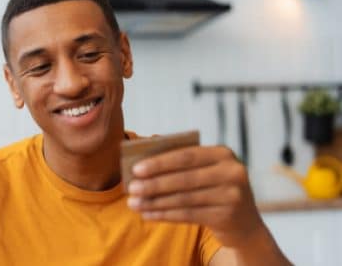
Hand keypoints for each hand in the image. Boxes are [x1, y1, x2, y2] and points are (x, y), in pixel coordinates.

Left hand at [126, 146, 263, 247]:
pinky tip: (148, 214)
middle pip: (184, 178)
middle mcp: (231, 172)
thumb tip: (142, 167)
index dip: (159, 162)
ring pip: (183, 199)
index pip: (186, 156)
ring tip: (134, 203)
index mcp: (223, 153)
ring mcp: (232, 195)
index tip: (136, 169)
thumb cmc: (214, 189)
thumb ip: (182, 165)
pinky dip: (164, 215)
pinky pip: (188, 215)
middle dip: (153, 184)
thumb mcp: (206, 171)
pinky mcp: (227, 216)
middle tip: (131, 188)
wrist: (245, 223)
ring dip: (155, 202)